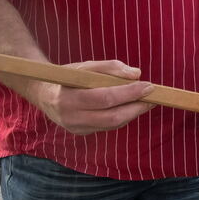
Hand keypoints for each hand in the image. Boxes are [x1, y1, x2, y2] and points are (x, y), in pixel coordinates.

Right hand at [31, 60, 155, 135]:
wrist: (45, 96)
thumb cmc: (68, 77)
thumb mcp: (85, 66)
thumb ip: (110, 67)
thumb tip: (136, 74)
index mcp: (68, 97)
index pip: (104, 98)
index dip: (128, 93)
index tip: (148, 85)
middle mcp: (70, 117)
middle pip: (111, 117)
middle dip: (136, 107)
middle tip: (153, 97)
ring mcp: (76, 129)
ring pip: (112, 125)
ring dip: (133, 113)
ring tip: (147, 101)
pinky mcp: (82, 133)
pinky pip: (107, 127)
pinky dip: (123, 117)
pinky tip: (132, 107)